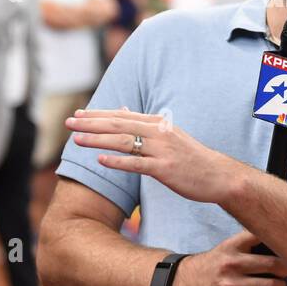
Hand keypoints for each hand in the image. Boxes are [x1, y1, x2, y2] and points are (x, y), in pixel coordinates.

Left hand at [66, 108, 246, 205]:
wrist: (218, 175)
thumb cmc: (191, 157)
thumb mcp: (168, 135)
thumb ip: (144, 124)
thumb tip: (121, 110)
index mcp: (158, 123)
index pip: (122, 115)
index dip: (98, 114)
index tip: (77, 114)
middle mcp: (159, 132)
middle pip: (119, 124)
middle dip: (91, 123)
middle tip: (69, 122)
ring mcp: (162, 150)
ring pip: (124, 141)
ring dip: (98, 140)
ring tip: (76, 140)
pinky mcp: (165, 169)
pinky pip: (137, 164)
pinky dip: (117, 162)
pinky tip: (100, 161)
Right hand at [170, 230, 286, 285]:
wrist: (184, 283)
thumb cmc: (213, 264)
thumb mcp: (227, 247)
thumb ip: (248, 242)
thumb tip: (279, 238)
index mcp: (233, 246)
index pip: (262, 236)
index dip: (279, 240)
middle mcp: (232, 263)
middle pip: (273, 264)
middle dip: (285, 268)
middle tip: (286, 271)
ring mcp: (231, 284)